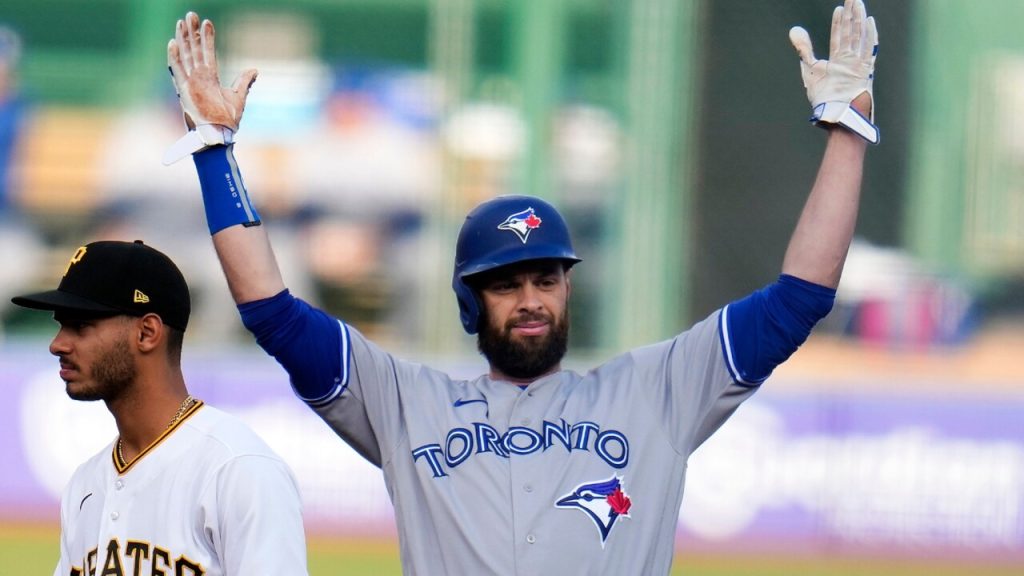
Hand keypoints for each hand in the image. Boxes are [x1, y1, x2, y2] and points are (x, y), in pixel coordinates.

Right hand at [163, 12, 257, 163]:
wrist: (221, 135)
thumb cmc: (228, 120)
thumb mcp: (239, 96)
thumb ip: (244, 81)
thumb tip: (254, 69)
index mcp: (210, 78)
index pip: (208, 53)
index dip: (207, 38)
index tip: (207, 22)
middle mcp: (199, 78)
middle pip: (194, 50)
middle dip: (193, 32)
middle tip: (191, 14)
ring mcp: (191, 83)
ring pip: (186, 56)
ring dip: (184, 39)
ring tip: (182, 22)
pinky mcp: (184, 91)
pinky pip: (178, 71)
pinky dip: (175, 57)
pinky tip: (173, 42)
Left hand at [789, 0, 877, 142]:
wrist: (835, 115)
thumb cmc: (824, 99)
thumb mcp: (810, 70)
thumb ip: (804, 50)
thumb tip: (794, 30)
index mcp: (838, 61)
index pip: (839, 37)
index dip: (838, 23)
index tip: (838, 8)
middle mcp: (850, 61)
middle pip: (851, 33)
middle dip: (851, 15)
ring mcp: (858, 65)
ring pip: (859, 37)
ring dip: (859, 20)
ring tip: (858, 4)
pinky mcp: (865, 71)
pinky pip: (868, 50)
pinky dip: (869, 36)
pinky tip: (870, 22)